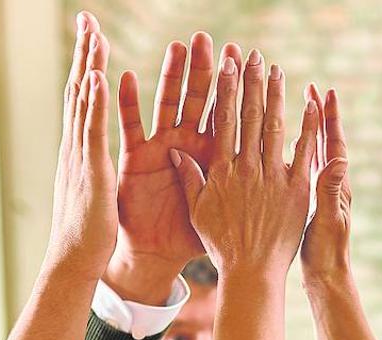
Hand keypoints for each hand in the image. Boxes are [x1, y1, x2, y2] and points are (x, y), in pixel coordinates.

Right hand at [42, 12, 116, 282]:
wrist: (75, 260)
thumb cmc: (90, 232)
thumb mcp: (95, 190)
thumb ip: (96, 167)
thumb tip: (97, 157)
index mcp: (82, 148)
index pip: (86, 97)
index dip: (89, 66)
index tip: (93, 36)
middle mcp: (77, 144)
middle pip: (81, 88)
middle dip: (85, 53)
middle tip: (88, 18)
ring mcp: (80, 154)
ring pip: (85, 101)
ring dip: (89, 64)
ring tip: (94, 32)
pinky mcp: (90, 169)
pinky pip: (93, 130)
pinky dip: (95, 102)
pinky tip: (99, 76)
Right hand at [108, 36, 244, 301]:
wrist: (165, 257)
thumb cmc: (204, 240)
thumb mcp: (225, 206)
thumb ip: (238, 174)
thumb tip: (257, 148)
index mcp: (218, 159)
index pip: (229, 113)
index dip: (235, 85)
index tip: (245, 58)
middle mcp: (190, 149)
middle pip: (203, 101)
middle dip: (210, 69)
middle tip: (216, 40)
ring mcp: (161, 151)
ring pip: (169, 105)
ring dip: (174, 75)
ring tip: (180, 46)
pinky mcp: (135, 161)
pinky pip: (129, 128)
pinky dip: (126, 103)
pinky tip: (124, 77)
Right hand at [168, 50, 318, 280]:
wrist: (251, 272)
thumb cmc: (221, 245)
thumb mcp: (198, 211)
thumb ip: (190, 178)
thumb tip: (175, 150)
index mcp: (222, 172)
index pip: (224, 121)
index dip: (226, 90)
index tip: (227, 65)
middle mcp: (247, 169)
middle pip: (250, 117)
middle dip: (251, 82)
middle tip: (253, 55)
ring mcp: (273, 178)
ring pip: (274, 128)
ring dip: (276, 96)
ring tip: (277, 70)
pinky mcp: (296, 190)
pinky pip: (303, 153)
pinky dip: (307, 127)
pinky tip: (310, 104)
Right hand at [300, 86, 351, 287]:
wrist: (324, 278)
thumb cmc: (325, 253)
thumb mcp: (326, 220)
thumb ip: (330, 189)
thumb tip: (339, 158)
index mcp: (335, 185)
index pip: (332, 143)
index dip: (329, 118)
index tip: (325, 92)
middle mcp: (331, 185)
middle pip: (324, 142)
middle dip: (319, 115)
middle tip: (312, 88)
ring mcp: (320, 194)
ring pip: (313, 155)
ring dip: (307, 130)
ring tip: (298, 106)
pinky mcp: (309, 204)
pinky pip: (302, 173)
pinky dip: (295, 155)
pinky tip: (283, 146)